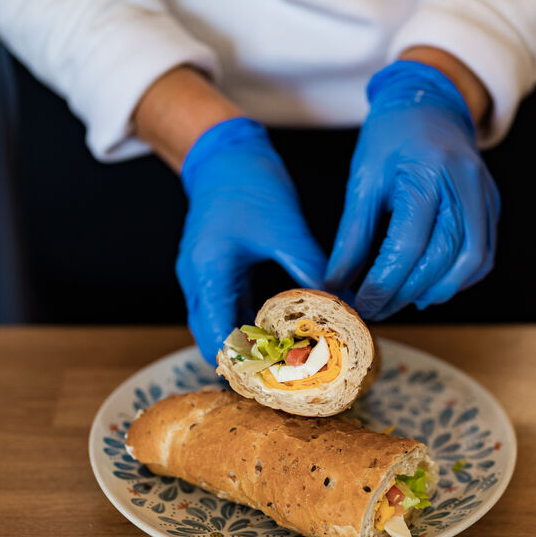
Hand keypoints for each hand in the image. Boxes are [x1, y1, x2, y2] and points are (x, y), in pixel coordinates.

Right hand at [177, 117, 325, 362]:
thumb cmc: (247, 181)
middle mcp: (197, 281)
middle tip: (279, 384)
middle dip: (242, 365)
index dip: (242, 365)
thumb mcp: (284, 226)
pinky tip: (273, 335)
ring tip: (279, 367)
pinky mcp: (212, 272)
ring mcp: (201, 277)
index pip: (218, 336)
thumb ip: (308, 267)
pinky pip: (224, 311)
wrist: (222, 152)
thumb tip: (338, 302)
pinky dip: (244, 327)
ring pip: (216, 328)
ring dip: (242, 348)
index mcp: (209, 272)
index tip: (271, 384)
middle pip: (211, 340)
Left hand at [325, 60, 499, 319]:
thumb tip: (336, 283)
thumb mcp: (363, 180)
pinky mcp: (492, 206)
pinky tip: (429, 286)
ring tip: (401, 300)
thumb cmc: (392, 138)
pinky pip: (483, 255)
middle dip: (406, 293)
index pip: (407, 246)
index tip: (360, 305)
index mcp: (427, 174)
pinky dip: (458, 278)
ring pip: (471, 262)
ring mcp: (485, 196)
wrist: (430, 106)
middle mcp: (464, 186)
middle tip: (377, 310)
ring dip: (436, 290)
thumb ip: (352, 236)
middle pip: (441, 259)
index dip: (383, 284)